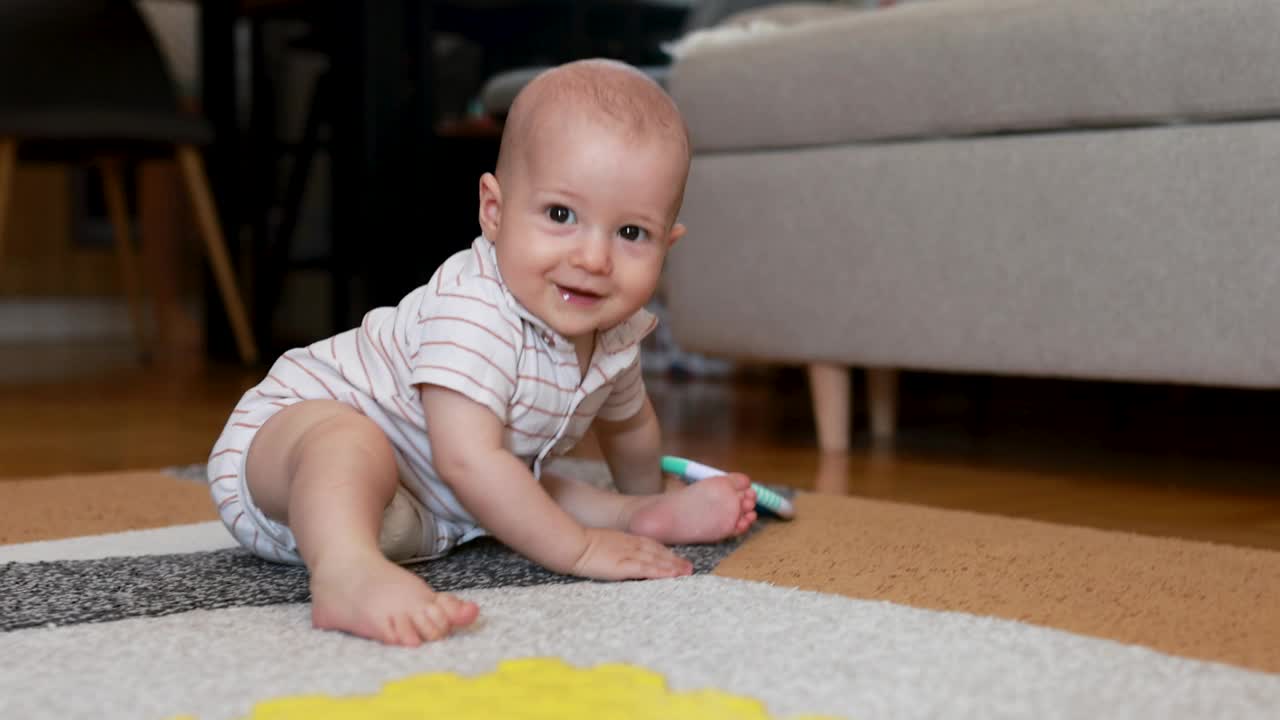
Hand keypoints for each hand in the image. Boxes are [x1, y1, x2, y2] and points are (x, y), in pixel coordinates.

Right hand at [569, 528, 692, 580]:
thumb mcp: (596, 543)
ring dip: (672, 566)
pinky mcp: (624, 566)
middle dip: (673, 559)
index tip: (674, 557)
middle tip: (688, 567)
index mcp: (622, 539)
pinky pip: (647, 569)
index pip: (648, 544)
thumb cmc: (577, 545)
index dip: (663, 551)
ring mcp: (628, 555)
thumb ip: (607, 547)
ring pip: (656, 560)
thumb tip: (609, 554)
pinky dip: (661, 572)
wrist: (570, 545)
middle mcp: (629, 545)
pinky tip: (672, 576)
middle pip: (657, 551)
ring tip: (686, 572)